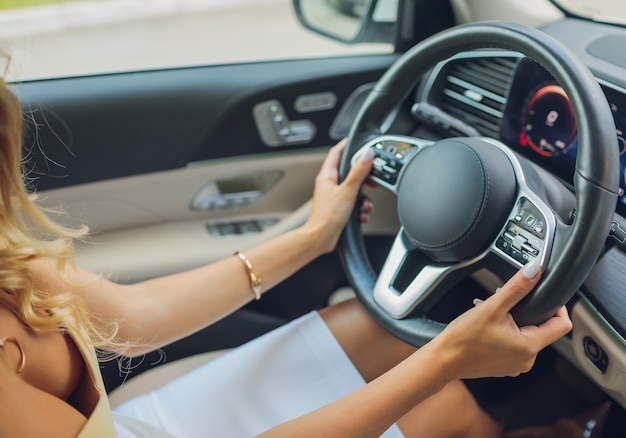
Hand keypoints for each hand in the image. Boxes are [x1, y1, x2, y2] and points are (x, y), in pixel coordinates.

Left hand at [304, 139, 373, 253]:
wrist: (320, 239)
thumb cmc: (327, 217)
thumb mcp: (347, 191)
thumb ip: (358, 172)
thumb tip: (366, 154)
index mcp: (327, 176)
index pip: (337, 152)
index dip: (347, 144)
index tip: (357, 140)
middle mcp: (329, 185)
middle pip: (350, 172)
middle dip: (363, 177)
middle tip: (372, 180)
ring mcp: (334, 197)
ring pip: (355, 190)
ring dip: (364, 198)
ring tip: (365, 205)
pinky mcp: (339, 209)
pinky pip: (354, 204)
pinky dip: (360, 209)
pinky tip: (361, 215)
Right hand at [431, 259, 572, 380]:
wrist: (442, 360)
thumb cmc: (463, 340)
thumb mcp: (492, 308)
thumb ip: (516, 288)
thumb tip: (533, 271)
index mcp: (529, 347)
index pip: (562, 325)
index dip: (557, 306)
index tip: (542, 295)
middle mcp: (527, 360)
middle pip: (543, 329)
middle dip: (527, 312)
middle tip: (506, 304)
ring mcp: (515, 365)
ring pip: (526, 336)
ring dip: (514, 322)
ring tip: (493, 316)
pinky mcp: (504, 365)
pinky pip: (514, 345)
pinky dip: (505, 333)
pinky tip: (488, 328)